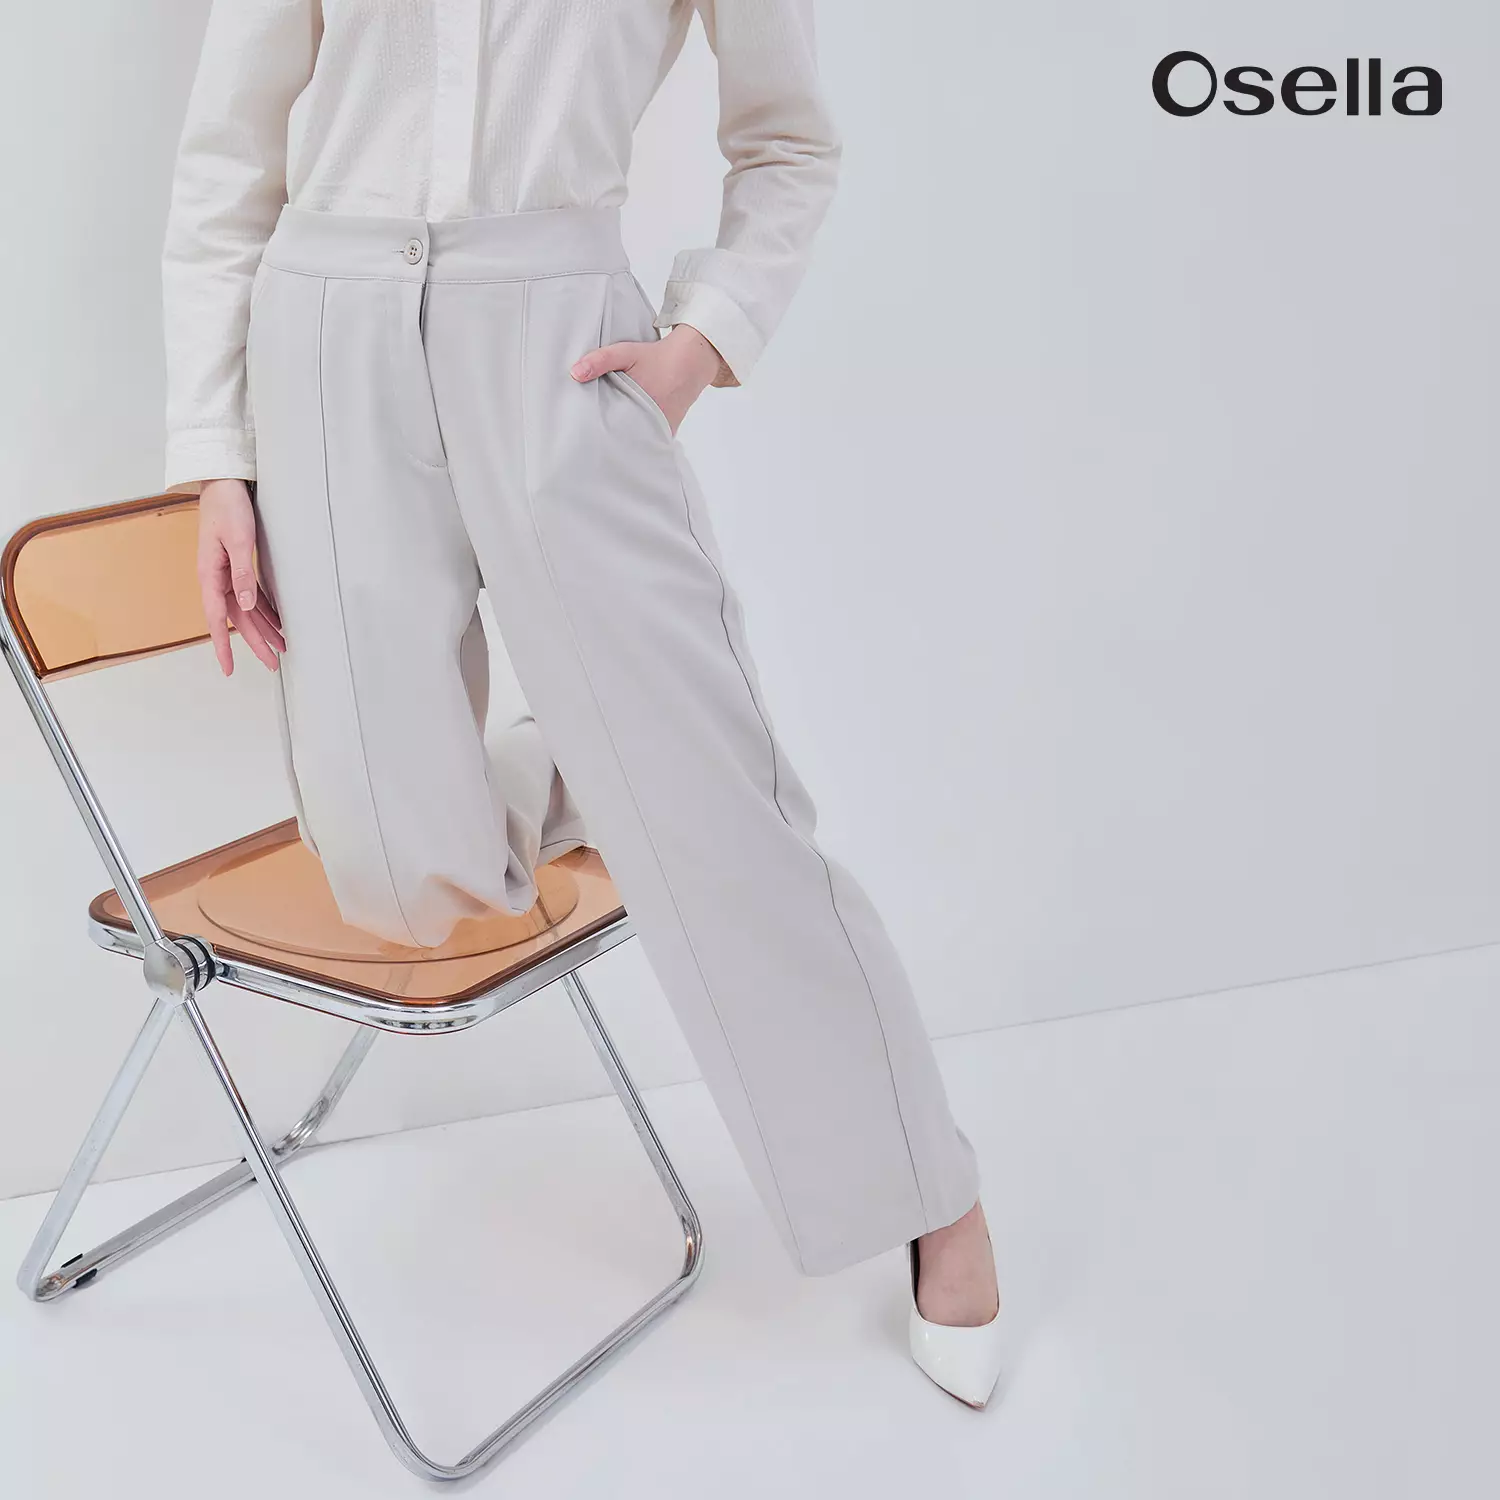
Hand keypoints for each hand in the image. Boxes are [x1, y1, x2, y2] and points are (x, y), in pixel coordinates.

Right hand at [197, 478, 284, 675]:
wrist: (222, 481)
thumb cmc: (228, 506)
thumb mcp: (238, 539)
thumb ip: (242, 574)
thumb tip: (246, 606)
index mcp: (210, 574)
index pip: (219, 618)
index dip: (224, 645)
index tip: (230, 668)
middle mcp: (216, 577)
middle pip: (236, 618)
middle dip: (254, 643)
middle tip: (272, 664)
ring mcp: (225, 572)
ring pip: (246, 609)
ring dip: (262, 629)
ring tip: (281, 648)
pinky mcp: (236, 565)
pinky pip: (251, 595)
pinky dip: (264, 610)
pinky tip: (277, 622)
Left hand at [569, 324, 726, 434]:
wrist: (691, 361)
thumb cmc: (657, 357)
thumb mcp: (626, 352)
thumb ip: (600, 360)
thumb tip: (574, 373)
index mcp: (638, 406)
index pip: (613, 432)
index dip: (600, 437)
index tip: (586, 439)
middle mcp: (651, 422)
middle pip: (625, 441)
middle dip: (610, 443)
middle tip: (593, 445)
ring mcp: (661, 429)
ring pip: (638, 443)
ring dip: (626, 442)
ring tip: (608, 445)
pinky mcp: (668, 430)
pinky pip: (650, 440)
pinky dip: (640, 440)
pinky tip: (628, 439)